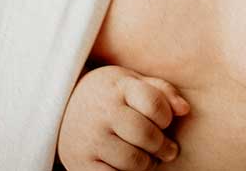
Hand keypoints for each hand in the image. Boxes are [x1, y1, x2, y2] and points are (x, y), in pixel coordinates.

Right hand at [58, 65, 190, 169]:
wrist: (60, 108)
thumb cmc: (109, 95)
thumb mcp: (132, 82)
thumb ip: (162, 91)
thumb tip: (185, 110)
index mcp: (117, 86)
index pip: (153, 103)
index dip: (166, 116)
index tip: (165, 122)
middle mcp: (101, 111)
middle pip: (145, 134)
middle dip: (163, 146)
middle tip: (168, 149)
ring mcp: (89, 138)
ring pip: (132, 161)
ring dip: (148, 164)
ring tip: (149, 159)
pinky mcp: (80, 163)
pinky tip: (128, 167)